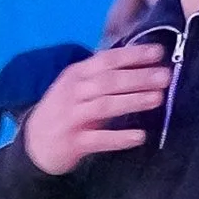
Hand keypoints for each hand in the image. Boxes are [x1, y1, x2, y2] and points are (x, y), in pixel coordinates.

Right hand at [20, 41, 170, 176]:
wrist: (33, 146)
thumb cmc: (64, 112)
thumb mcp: (76, 87)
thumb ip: (101, 75)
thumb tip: (139, 62)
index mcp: (75, 75)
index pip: (106, 60)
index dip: (132, 55)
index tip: (158, 52)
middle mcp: (72, 93)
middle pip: (108, 81)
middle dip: (138, 77)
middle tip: (165, 76)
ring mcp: (71, 118)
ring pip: (105, 106)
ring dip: (133, 101)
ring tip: (158, 98)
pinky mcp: (73, 143)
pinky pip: (99, 139)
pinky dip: (120, 138)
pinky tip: (140, 136)